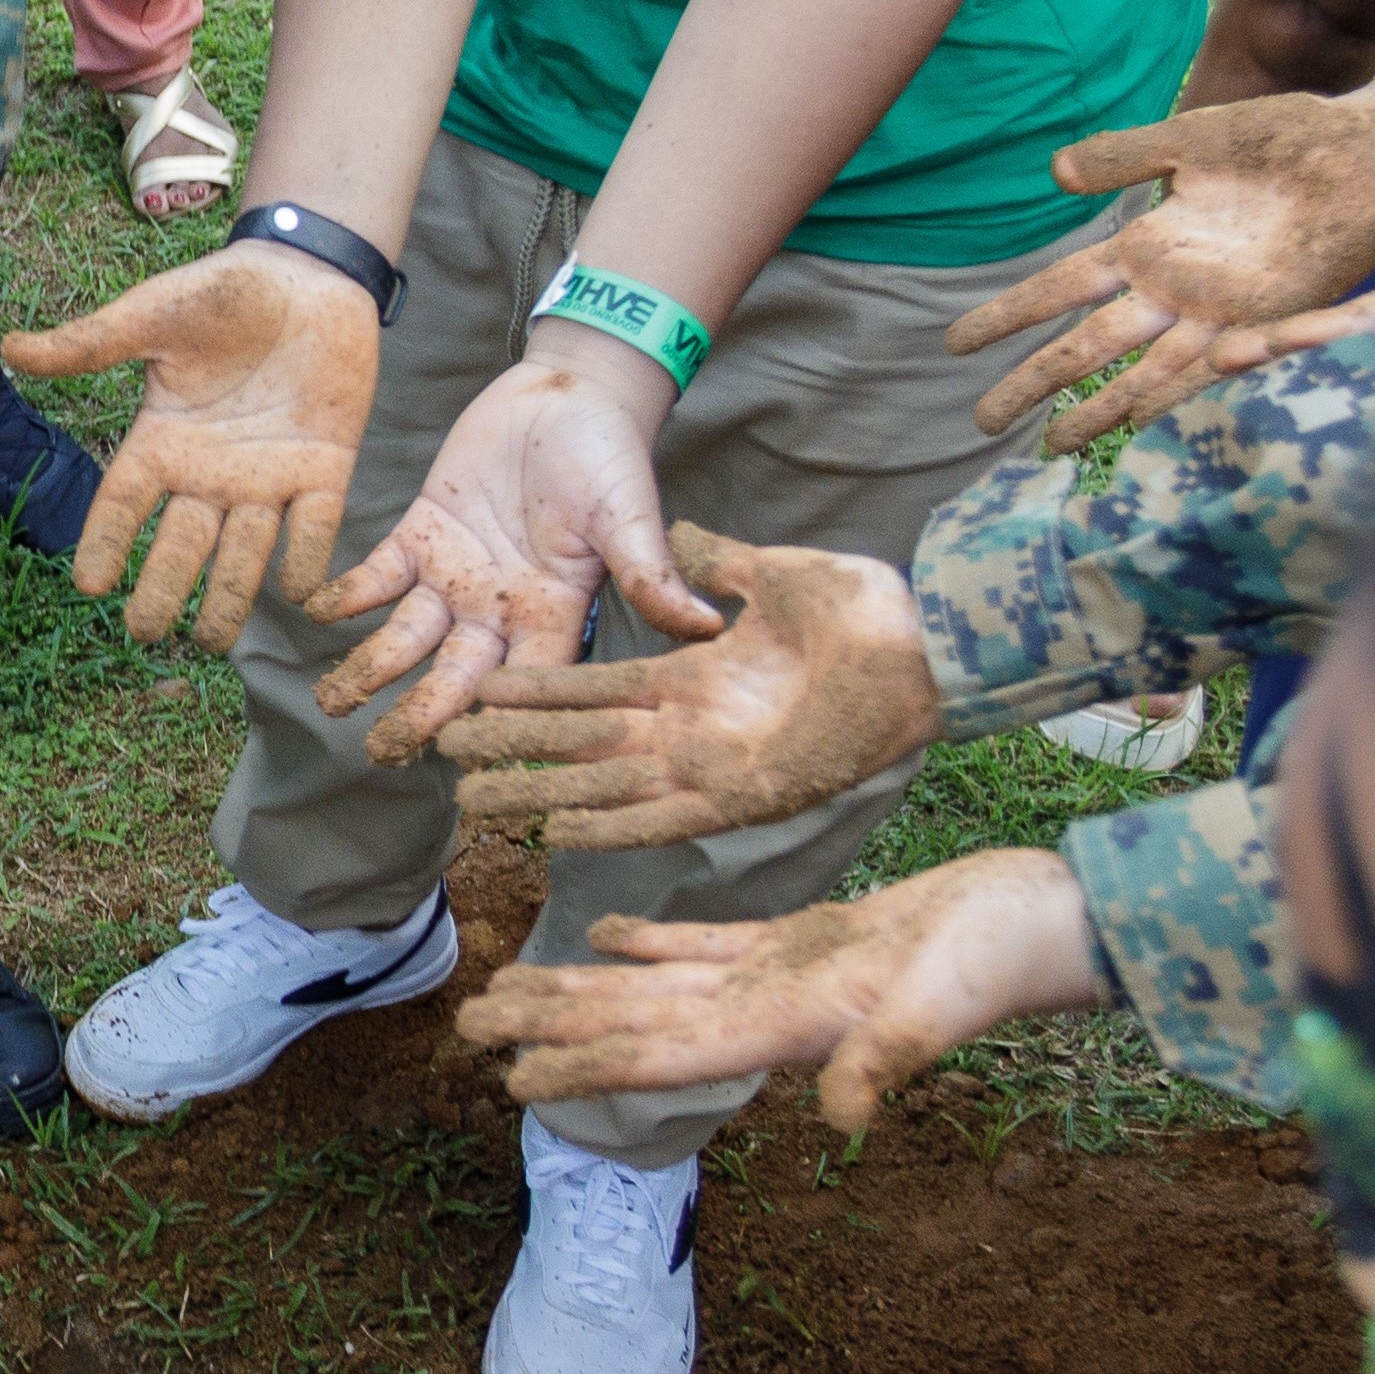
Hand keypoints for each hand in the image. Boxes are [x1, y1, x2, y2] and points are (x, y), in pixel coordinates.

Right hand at [1, 242, 379, 647]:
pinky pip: (314, 527)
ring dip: (227, 598)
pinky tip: (296, 592)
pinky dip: (307, 560)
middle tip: (146, 631)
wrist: (309, 272)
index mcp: (164, 442)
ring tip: (211, 640)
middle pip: (180, 545)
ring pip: (243, 552)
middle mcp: (210, 474)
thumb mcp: (153, 315)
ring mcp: (268, 478)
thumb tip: (13, 347)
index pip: (125, 505)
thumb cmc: (225, 290)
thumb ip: (92, 342)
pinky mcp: (325, 471)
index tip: (88, 583)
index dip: (106, 542)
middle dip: (162, 590)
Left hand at [306, 340, 705, 763]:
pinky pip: (376, 575)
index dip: (501, 727)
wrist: (570, 391)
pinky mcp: (421, 533)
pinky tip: (313, 611)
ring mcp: (457, 574)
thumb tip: (705, 628)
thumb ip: (650, 572)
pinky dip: (345, 595)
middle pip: (454, 678)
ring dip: (368, 670)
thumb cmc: (611, 454)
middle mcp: (498, 609)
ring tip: (328, 704)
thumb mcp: (629, 514)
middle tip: (379, 756)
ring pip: (405, 638)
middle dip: (418, 717)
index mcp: (552, 615)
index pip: (526, 688)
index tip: (469, 768)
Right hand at [427, 526, 940, 852]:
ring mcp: (713, 765)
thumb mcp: (779, 574)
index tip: (478, 691)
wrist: (931, 642)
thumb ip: (723, 565)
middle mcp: (690, 728)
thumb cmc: (868, 608)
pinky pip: (663, 818)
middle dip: (511, 752)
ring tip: (475, 806)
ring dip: (540, 796)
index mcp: (694, 677)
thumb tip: (682, 541)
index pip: (592, 687)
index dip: (535, 693)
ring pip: (604, 787)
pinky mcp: (745, 797)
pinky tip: (559, 833)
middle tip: (443, 758)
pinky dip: (612, 827)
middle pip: (578, 743)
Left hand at [455, 850, 1109, 1132]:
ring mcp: (783, 979)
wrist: (1053, 922)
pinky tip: (599, 936)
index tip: (506, 1078)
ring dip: (581, 986)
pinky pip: (707, 945)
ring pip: (656, 985)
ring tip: (507, 984)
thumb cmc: (1004, 959)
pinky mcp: (807, 941)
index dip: (582, 1064)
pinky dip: (649, 942)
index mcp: (783, 1028)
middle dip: (549, 1027)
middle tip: (463, 1028)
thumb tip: (843, 1119)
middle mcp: (767, 1013)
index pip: (660, 1053)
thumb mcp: (944, 1002)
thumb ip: (890, 1057)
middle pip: (635, 1023)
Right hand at [949, 92, 1374, 450]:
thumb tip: (1054, 175)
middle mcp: (1173, 287)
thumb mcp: (1193, 137)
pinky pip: (1208, 371)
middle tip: (980, 422)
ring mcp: (1216, 312)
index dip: (1009, 315)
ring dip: (1091, 410)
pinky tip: (1131, 429)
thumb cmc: (1292, 137)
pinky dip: (1169, 400)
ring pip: (1136, 372)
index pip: (1061, 287)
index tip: (955, 344)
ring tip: (1045, 450)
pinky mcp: (1268, 324)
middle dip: (1032, 382)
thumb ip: (1125, 154)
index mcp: (1149, 242)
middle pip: (1085, 345)